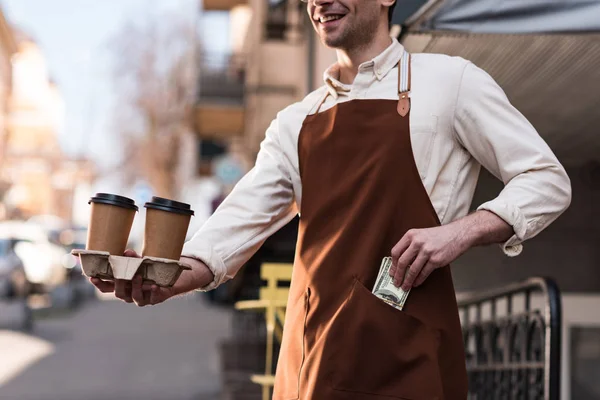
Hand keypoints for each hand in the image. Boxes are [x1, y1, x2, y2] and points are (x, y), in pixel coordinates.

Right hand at [90, 249, 214, 306]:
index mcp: (121, 286)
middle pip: (118, 293)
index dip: (98, 283)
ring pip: (134, 296)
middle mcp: (128, 294)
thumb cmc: (147, 270)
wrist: (167, 280)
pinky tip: (155, 285)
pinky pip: (153, 297)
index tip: (92, 276)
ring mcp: (141, 298)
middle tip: (119, 274)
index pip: (105, 287)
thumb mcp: (139, 263)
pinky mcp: (154, 299)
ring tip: (138, 276)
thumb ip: (132, 258)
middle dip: (118, 283)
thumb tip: (126, 252)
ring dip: (135, 286)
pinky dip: (153, 291)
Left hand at [389, 225, 469, 290]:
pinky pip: (423, 273)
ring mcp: (427, 251)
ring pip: (412, 270)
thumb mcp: (421, 235)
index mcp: (411, 235)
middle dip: (398, 275)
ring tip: (405, 286)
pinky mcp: (436, 260)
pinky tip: (416, 283)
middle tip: (396, 282)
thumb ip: (410, 246)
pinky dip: (418, 280)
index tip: (392, 272)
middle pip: (402, 262)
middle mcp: (417, 242)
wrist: (458, 234)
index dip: (393, 264)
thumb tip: (400, 263)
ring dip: (407, 280)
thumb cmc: (439, 235)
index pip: (396, 251)